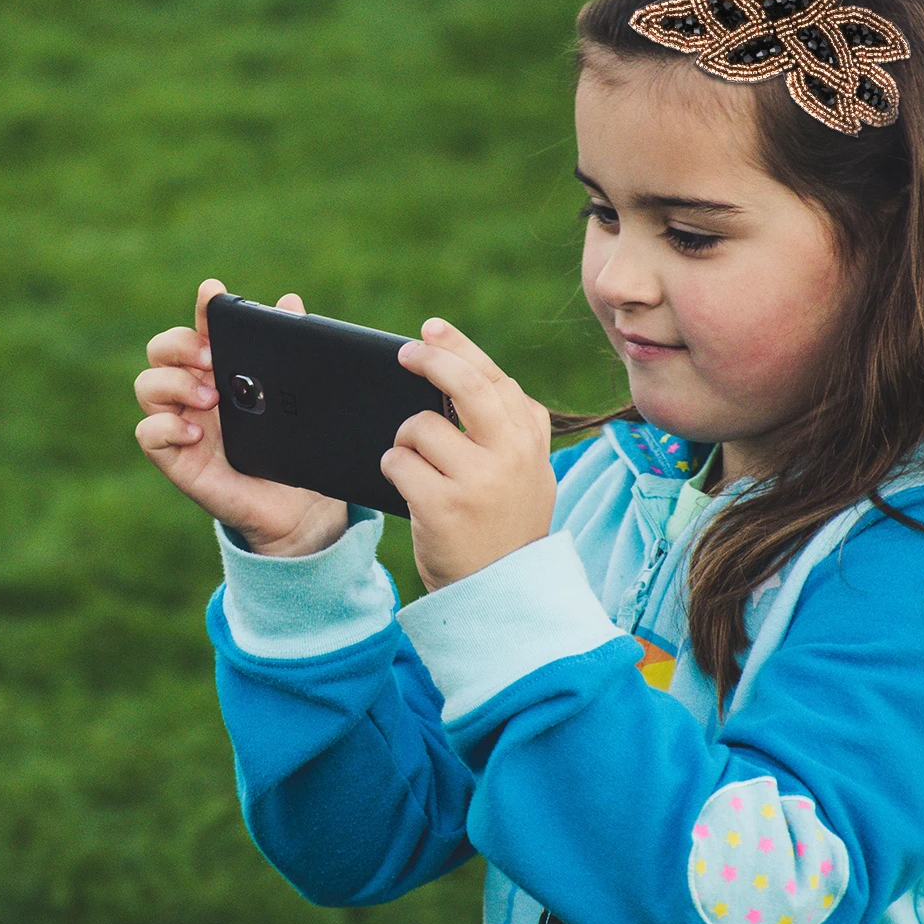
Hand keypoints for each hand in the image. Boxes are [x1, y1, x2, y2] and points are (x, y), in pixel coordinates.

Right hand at [134, 278, 348, 556]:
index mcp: (221, 371)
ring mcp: (181, 424)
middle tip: (209, 356)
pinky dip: (167, 427)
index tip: (214, 292)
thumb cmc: (292, 449)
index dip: (203, 310)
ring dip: (174, 383)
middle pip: (160, 351)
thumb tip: (290, 303)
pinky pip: (148, 434)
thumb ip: (289, 354)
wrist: (300, 505)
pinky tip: (198, 431)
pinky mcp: (176, 459)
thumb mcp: (295, 400)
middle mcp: (195, 392)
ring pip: (147, 386)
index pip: (201, 331)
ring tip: (211, 397)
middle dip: (178, 344)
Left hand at [381, 318, 555, 590]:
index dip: (459, 349)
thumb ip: (510, 427)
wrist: (503, 592)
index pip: (493, 377)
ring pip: (419, 426)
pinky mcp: (443, 506)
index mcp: (530, 439)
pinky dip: (393, 469)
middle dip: (428, 360)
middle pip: (463, 384)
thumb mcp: (529, 472)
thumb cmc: (506, 525)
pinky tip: (407, 486)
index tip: (431, 330)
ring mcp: (478, 480)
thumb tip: (465, 373)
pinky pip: (398, 462)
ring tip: (418, 467)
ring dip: (405, 440)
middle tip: (404, 354)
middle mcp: (510, 454)